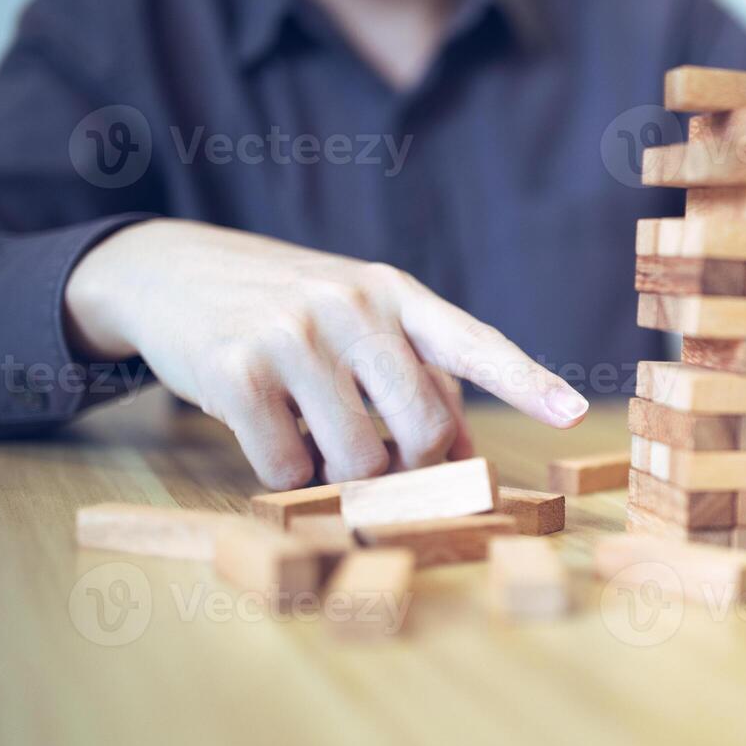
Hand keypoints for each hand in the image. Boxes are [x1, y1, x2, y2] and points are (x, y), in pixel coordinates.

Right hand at [65, 219, 589, 488]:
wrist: (172, 271)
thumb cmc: (288, 312)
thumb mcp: (360, 326)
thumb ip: (416, 380)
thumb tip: (466, 457)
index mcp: (397, 294)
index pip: (475, 343)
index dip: (528, 383)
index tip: (573, 413)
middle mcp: (353, 304)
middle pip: (423, 430)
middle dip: (409, 468)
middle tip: (380, 465)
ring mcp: (294, 331)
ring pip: (359, 458)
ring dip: (340, 474)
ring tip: (312, 436)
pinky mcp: (237, 367)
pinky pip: (288, 466)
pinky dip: (284, 474)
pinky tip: (267, 435)